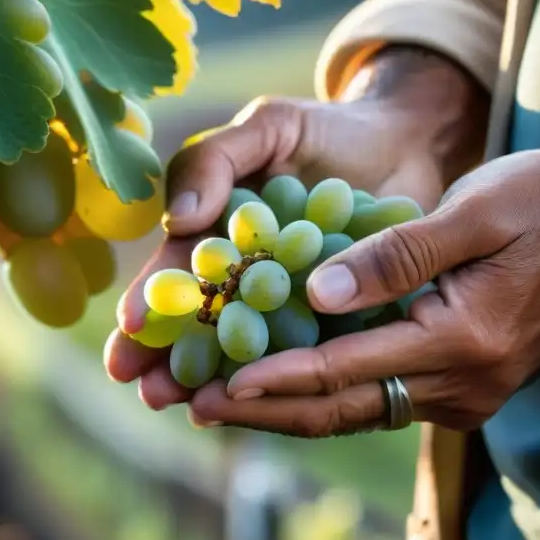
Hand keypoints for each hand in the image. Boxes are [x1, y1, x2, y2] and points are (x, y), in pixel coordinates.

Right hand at [103, 47, 487, 410]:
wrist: (411, 143)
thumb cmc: (328, 131)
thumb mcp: (266, 127)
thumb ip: (216, 161)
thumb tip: (178, 220)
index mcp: (218, 234)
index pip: (176, 272)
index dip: (150, 301)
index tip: (129, 330)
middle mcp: (247, 277)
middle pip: (201, 324)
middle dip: (169, 360)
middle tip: (148, 393)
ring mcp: (293, 306)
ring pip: (248, 351)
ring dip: (218, 382)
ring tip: (194, 411)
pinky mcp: (341, 322)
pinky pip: (313, 354)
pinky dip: (292, 380)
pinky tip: (275, 405)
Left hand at [214, 143, 539, 434]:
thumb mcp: (474, 213)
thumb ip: (396, 257)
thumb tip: (315, 294)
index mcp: (461, 341)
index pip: (346, 370)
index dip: (276, 379)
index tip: (218, 387)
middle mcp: (463, 383)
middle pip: (343, 408)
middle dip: (265, 410)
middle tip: (196, 408)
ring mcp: (467, 390)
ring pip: (359, 409)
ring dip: (290, 407)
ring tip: (222, 402)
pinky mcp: (465, 382)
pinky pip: (382, 395)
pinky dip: (328, 391)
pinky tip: (282, 380)